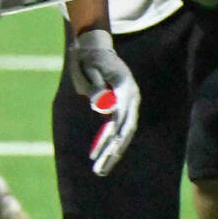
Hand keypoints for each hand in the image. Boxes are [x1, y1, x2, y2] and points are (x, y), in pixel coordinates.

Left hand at [68, 29, 139, 175]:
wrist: (95, 47)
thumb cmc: (88, 57)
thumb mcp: (86, 67)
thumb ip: (93, 85)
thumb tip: (100, 107)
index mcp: (124, 85)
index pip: (123, 113)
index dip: (116, 131)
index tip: (111, 147)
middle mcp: (131, 96)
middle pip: (126, 129)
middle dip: (113, 150)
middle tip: (100, 169)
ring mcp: (129, 103)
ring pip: (123, 133)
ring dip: (111, 152)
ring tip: (99, 171)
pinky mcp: (122, 108)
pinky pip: (117, 129)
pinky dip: (109, 142)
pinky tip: (100, 156)